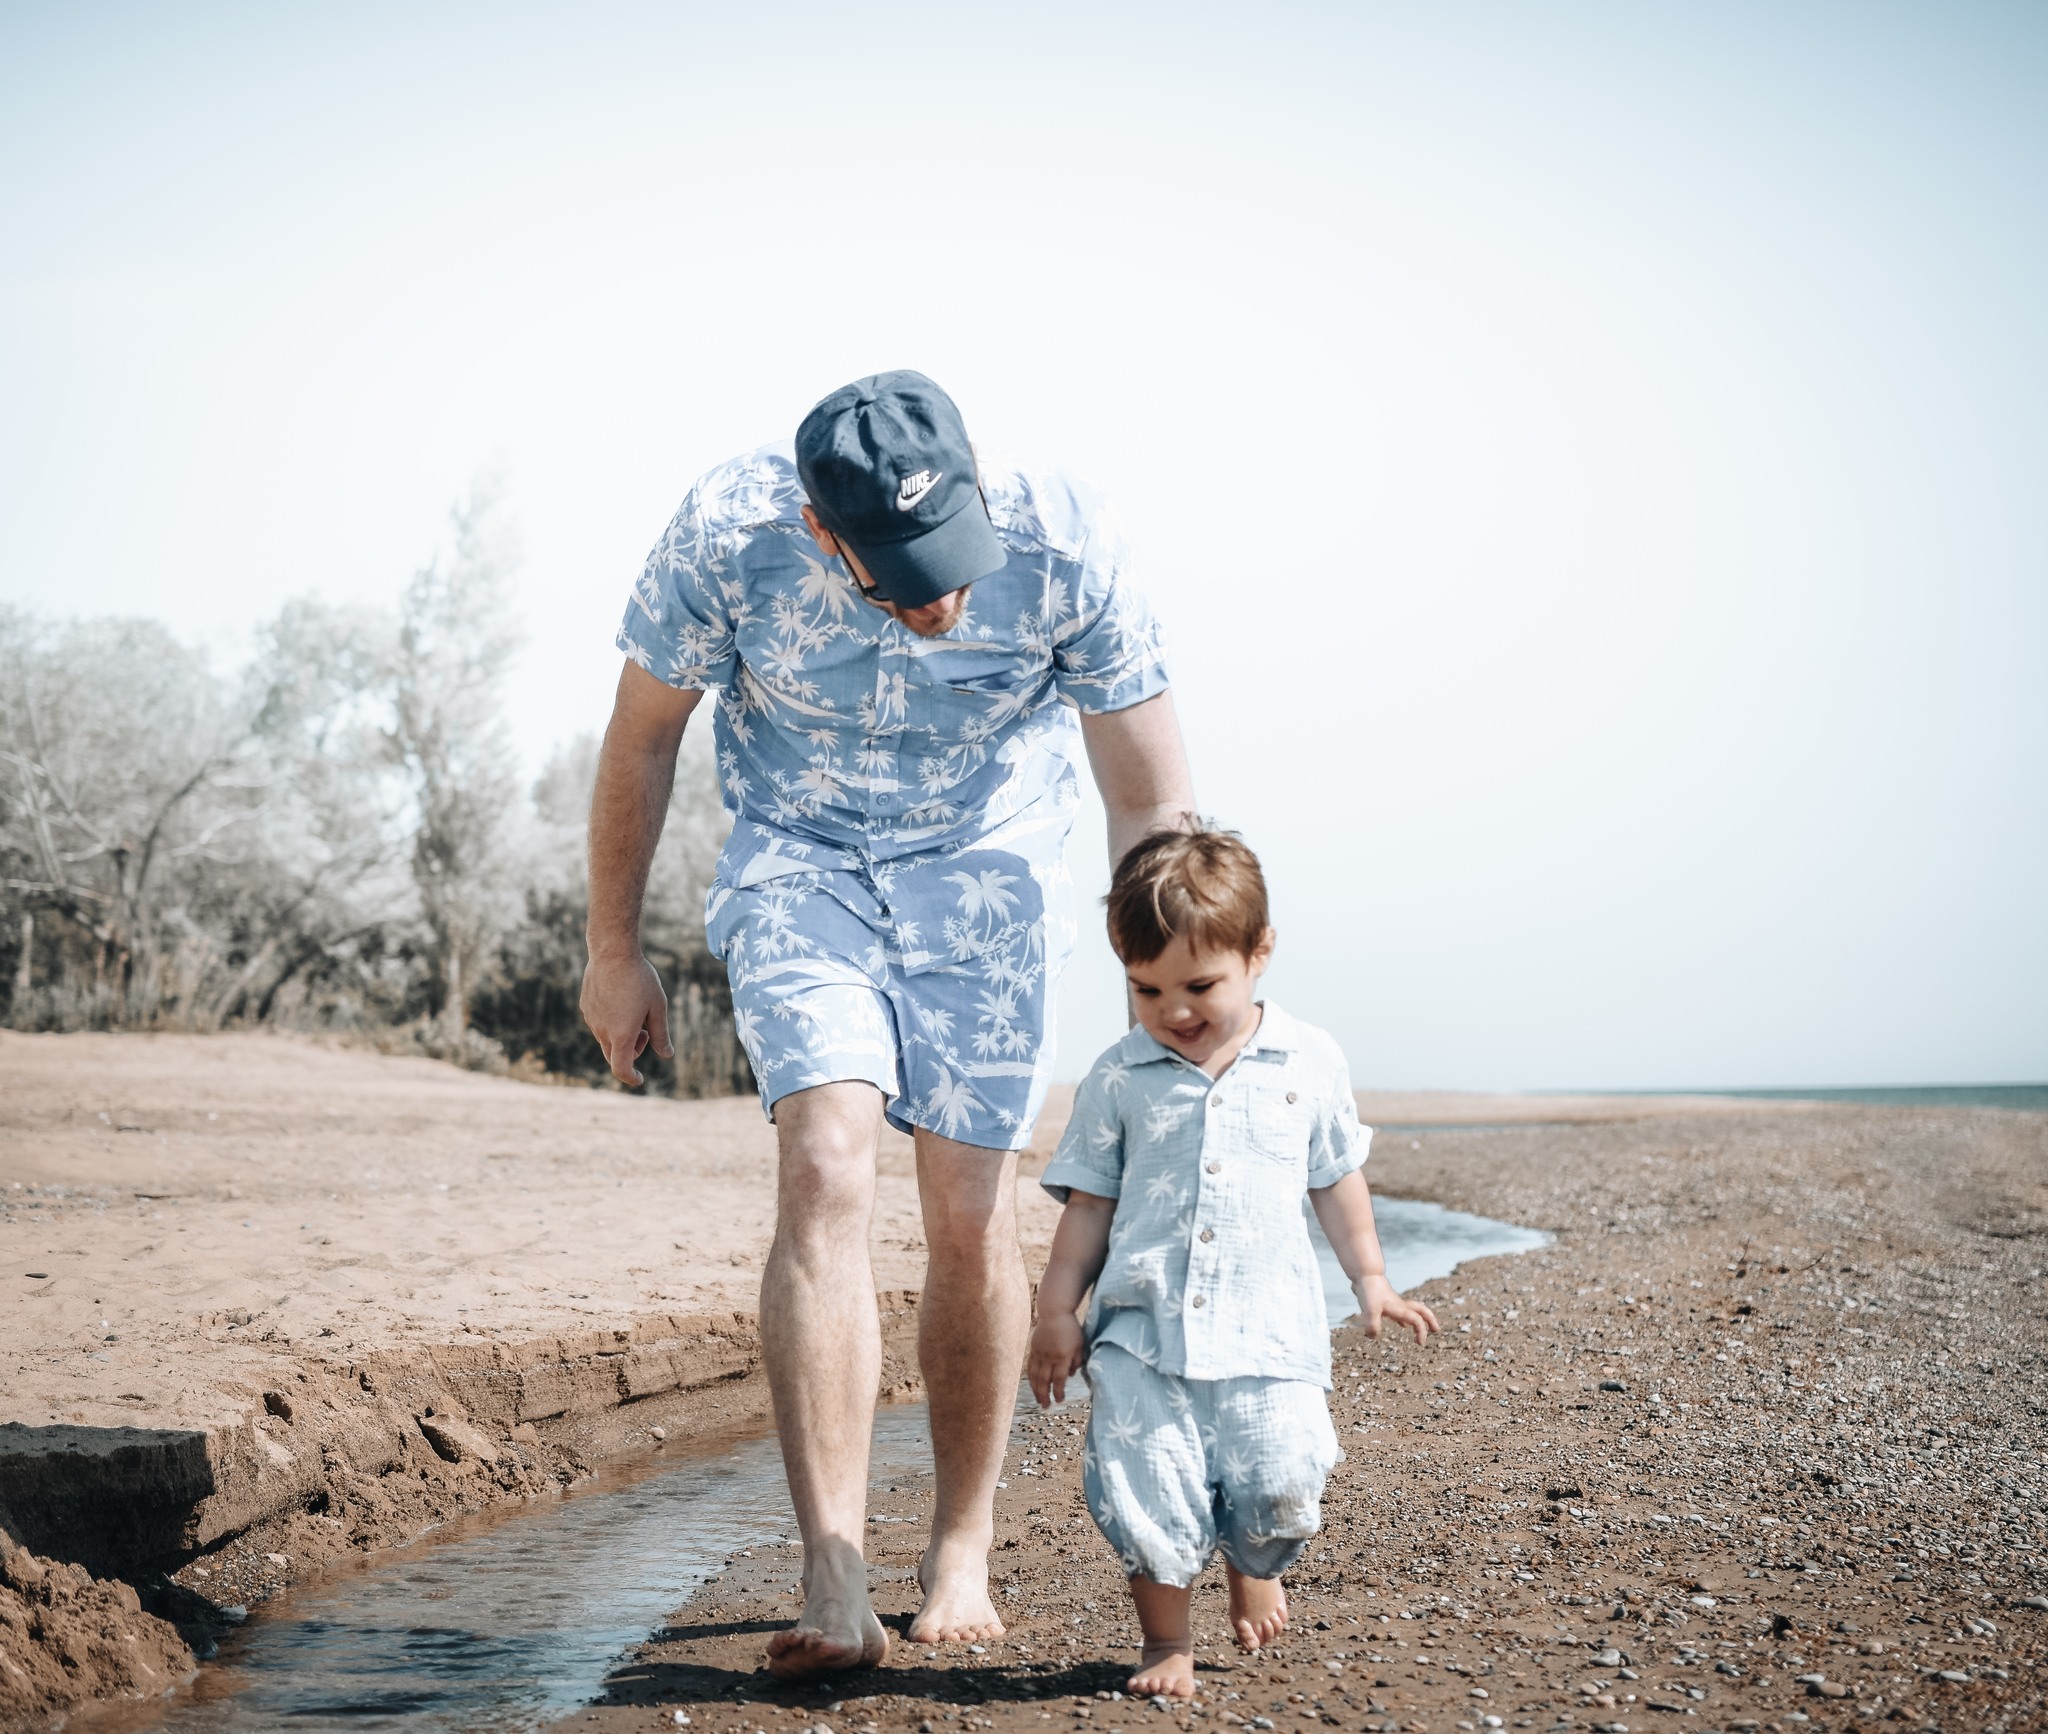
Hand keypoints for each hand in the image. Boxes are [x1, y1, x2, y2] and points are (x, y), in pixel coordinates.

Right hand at [578, 951, 673, 1085]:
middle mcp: (602, 1030)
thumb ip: (660, 1034)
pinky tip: (621, 1000)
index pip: (621, 1069)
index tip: (640, 1078)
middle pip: (614, 1056)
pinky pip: (599, 1023)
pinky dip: (611, 1023)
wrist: (612, 952)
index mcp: (621, 1035)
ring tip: (635, 1011)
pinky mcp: (586, 1006)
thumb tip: (666, 1055)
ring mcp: (591, 1019)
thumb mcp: (657, 1007)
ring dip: (621, 1036)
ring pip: (606, 1039)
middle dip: (631, 1052)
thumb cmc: (640, 978)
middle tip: (645, 1032)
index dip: (631, 1078)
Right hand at [1028, 1311, 1087, 1407]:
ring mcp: (1040, 1353)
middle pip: (1044, 1380)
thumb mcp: (1080, 1344)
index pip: (1059, 1379)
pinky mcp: (1033, 1349)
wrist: (1054, 1312)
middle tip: (1046, 1406)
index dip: (1058, 1391)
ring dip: (1036, 1390)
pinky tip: (1033, 1385)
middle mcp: (1050, 1356)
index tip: (1059, 1400)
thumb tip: (1071, 1375)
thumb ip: (1077, 1361)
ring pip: (1035, 1376)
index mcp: (1063, 1356)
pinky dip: (1031, 1378)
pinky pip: (1030, 1367)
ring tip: (1038, 1400)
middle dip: (1045, 1395)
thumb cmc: (1071, 1328)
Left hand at [1352, 1273, 1439, 1344]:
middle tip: (1436, 1330)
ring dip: (1418, 1319)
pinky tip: (1402, 1324)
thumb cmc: (1369, 1292)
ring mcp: (1394, 1302)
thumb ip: (1372, 1324)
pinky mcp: (1386, 1301)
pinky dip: (1403, 1319)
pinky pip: (1399, 1311)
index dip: (1421, 1332)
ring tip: (1420, 1329)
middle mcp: (1400, 1305)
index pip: (1416, 1320)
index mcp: (1399, 1308)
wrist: (1364, 1274)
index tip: (1420, 1344)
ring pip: (1412, 1310)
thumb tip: (1373, 1336)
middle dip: (1430, 1320)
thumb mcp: (1369, 1310)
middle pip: (1421, 1310)